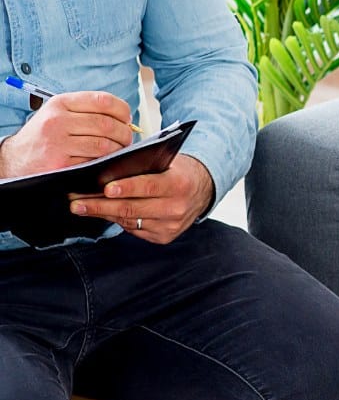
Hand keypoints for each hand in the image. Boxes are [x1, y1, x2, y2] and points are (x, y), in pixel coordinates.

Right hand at [0, 91, 134, 176]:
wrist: (13, 160)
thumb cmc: (42, 137)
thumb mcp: (57, 114)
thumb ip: (85, 111)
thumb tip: (123, 116)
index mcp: (61, 103)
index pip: (103, 101)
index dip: (122, 110)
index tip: (127, 118)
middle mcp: (58, 120)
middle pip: (107, 124)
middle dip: (124, 133)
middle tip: (127, 139)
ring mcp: (58, 143)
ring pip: (103, 145)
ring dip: (118, 150)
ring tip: (119, 151)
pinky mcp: (60, 163)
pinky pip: (93, 162)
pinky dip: (104, 163)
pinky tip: (104, 162)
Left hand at [69, 153, 214, 244]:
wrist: (201, 190)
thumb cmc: (177, 171)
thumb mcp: (166, 162)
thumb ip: (142, 167)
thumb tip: (106, 172)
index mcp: (179, 184)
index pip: (149, 186)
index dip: (126, 188)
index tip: (105, 189)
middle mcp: (176, 208)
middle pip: (132, 208)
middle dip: (100, 205)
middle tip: (77, 202)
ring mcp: (170, 226)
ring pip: (129, 221)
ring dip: (103, 213)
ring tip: (82, 207)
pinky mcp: (164, 237)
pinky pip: (134, 229)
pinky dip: (117, 220)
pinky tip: (102, 213)